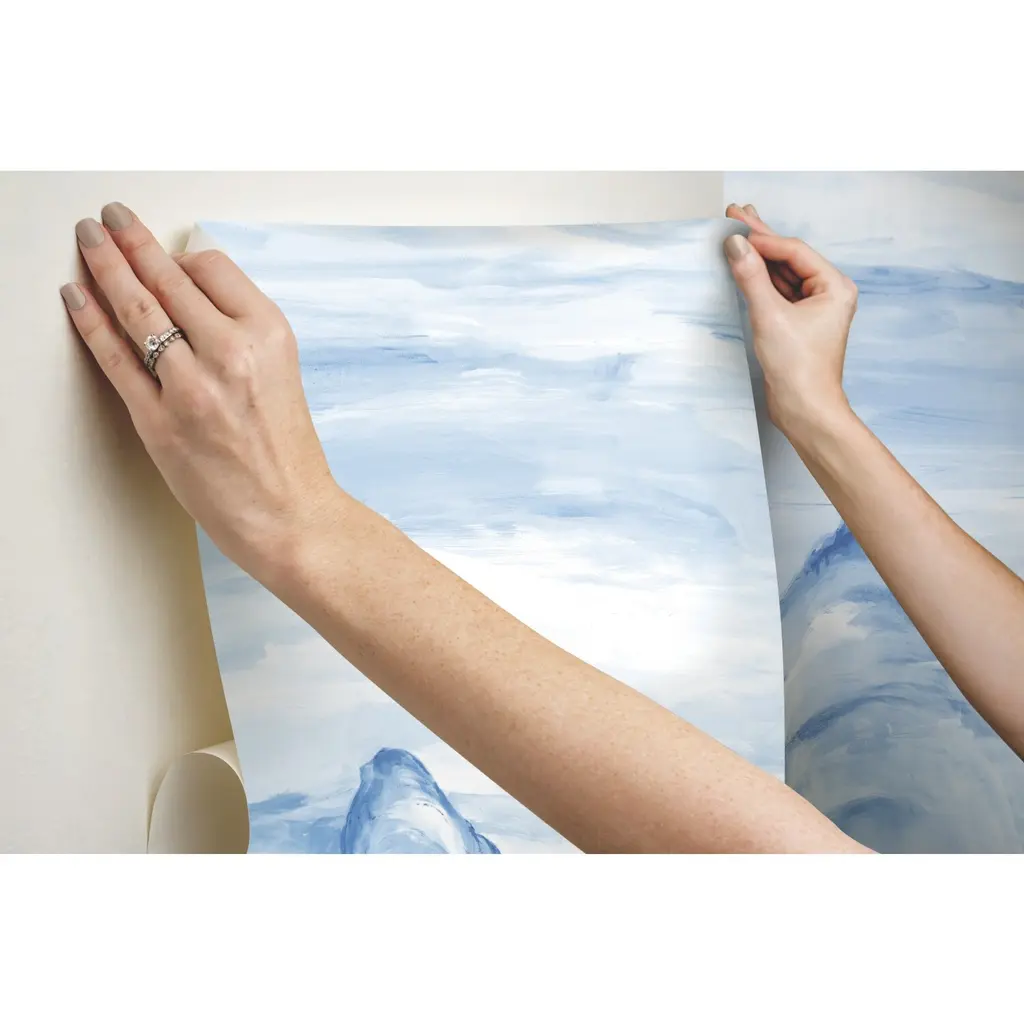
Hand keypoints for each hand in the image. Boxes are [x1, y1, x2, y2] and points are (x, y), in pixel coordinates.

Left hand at [60, 204, 335, 583]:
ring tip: (87, 241)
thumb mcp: (281, 374)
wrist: (291, 516)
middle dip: (130, 241)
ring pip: (136, 308)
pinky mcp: (159, 422)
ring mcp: (192, 387)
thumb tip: (190, 292)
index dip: (179, 256)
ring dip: (103, 266)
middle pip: (167, 279)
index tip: (162, 252)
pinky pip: (116, 359)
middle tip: (109, 218)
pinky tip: (76, 297)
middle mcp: (231, 352)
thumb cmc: (287, 454)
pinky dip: (90, 322)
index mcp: (269, 335)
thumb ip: (239, 331)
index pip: (211, 268)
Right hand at [723, 203, 858, 438]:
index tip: (734, 225)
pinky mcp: (797, 324)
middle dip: (761, 239)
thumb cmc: (799, 369)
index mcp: (834, 287)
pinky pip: (777, 293)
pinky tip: (744, 266)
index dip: (762, 237)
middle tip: (735, 214)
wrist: (805, 410)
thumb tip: (734, 244)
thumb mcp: (770, 316)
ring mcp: (813, 309)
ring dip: (758, 257)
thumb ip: (751, 277)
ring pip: (782, 274)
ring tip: (735, 234)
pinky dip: (759, 280)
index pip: (793, 251)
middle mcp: (828, 294)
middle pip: (789, 258)